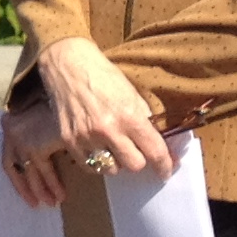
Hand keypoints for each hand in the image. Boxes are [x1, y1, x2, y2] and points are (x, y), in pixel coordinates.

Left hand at [4, 101, 68, 207]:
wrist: (68, 83)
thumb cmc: (62, 98)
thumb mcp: (48, 115)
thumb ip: (45, 131)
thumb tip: (50, 148)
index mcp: (12, 123)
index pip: (10, 157)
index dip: (18, 177)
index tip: (27, 191)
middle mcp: (11, 130)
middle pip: (13, 167)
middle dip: (25, 188)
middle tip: (36, 203)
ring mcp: (21, 138)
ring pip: (29, 173)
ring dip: (41, 190)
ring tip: (53, 202)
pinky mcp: (35, 145)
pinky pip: (42, 171)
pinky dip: (52, 184)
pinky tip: (61, 194)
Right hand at [38, 37, 176, 182]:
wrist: (69, 65)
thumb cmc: (104, 77)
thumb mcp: (133, 94)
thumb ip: (146, 121)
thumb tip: (162, 145)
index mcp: (130, 115)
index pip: (155, 151)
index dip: (164, 165)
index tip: (166, 170)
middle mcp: (109, 130)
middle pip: (134, 165)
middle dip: (138, 159)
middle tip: (135, 149)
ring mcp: (87, 137)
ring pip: (111, 169)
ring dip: (116, 161)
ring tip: (112, 146)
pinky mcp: (69, 141)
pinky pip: (89, 166)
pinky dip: (96, 161)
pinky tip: (96, 147)